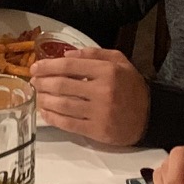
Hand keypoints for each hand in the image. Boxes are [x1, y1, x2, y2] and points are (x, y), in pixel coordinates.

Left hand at [30, 48, 148, 146]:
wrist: (150, 115)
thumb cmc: (131, 86)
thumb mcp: (119, 61)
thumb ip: (94, 53)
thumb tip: (66, 54)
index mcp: (107, 71)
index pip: (69, 65)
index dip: (47, 66)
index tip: (34, 67)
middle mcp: (103, 90)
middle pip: (62, 85)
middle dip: (42, 83)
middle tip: (33, 82)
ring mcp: (99, 112)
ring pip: (62, 105)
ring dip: (44, 100)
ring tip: (37, 96)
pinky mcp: (97, 130)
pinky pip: (68, 124)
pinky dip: (52, 118)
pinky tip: (45, 112)